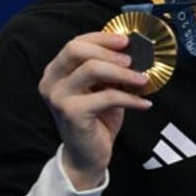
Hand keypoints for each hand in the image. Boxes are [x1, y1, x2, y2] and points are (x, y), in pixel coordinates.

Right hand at [39, 31, 150, 189]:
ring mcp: (58, 97)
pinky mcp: (72, 113)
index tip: (125, 40)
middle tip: (132, 60)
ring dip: (123, 73)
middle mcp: (51, 82)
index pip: (76, 43)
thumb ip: (106, 69)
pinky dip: (130, 98)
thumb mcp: (100, 88)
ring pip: (92, 69)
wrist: (86, 157)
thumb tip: (130, 50)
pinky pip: (108, 96)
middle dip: (108, 51)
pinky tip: (144, 103)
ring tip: (142, 79)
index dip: (102, 38)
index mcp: (55, 71)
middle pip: (76, 50)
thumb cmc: (96, 119)